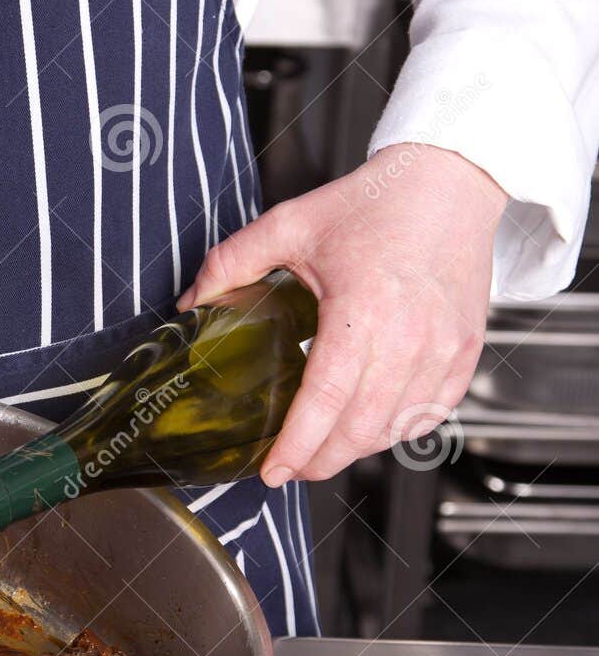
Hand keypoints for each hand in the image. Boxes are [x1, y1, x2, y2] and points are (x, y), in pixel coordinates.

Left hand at [178, 144, 507, 485]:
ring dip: (355, 449)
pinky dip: (396, 430)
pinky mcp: (466, 352)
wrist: (448, 184)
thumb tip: (190, 304)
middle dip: (319, 461)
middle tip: (288, 467)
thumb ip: (231, 263)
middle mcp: (411, 336)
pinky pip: (430, 414)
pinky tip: (368, 427)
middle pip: (360, 429)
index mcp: (364, 308)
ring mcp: (444, 349)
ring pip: (395, 429)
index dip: (296, 445)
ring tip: (322, 448)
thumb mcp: (290, 224)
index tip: (271, 471)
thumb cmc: (375, 203)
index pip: (326, 400)